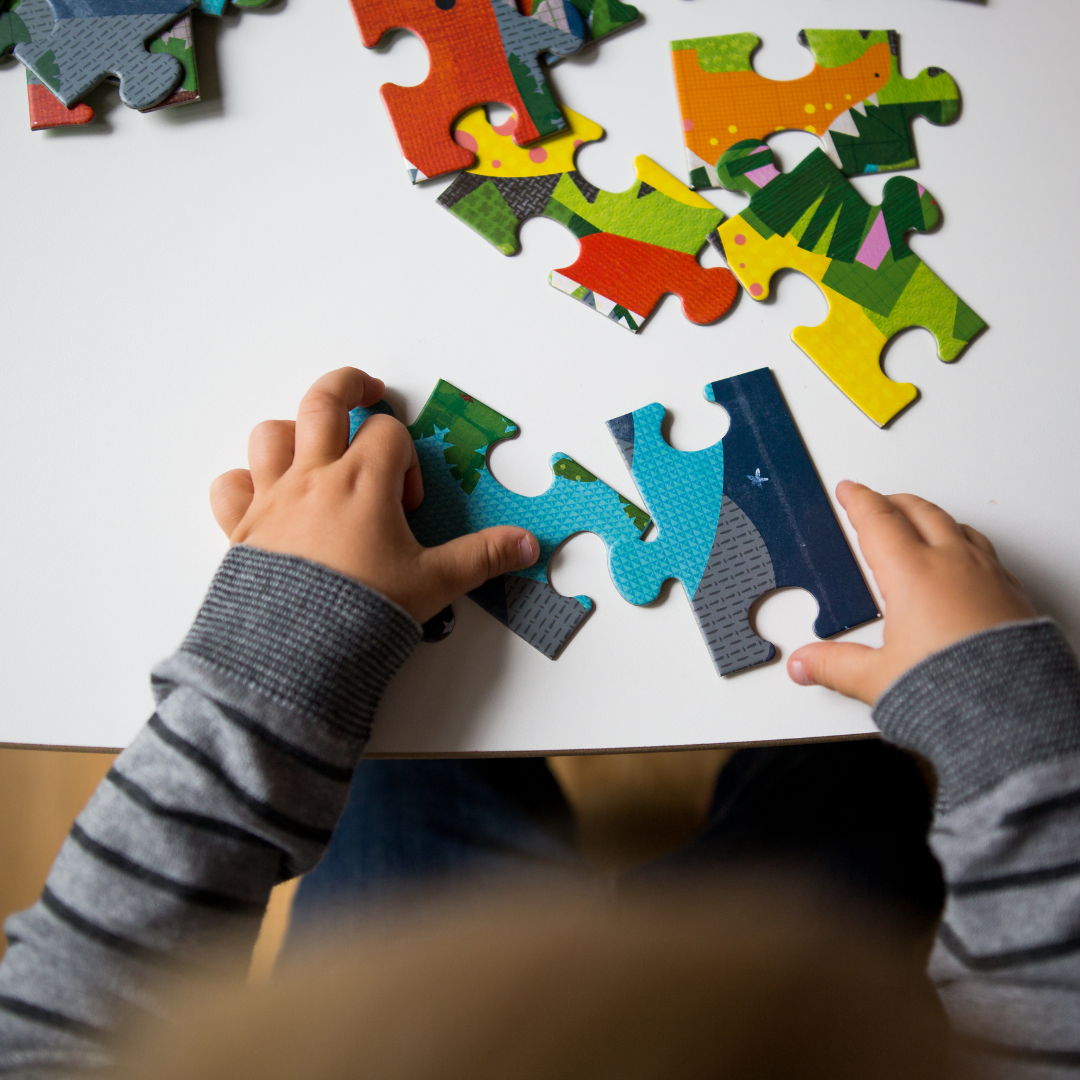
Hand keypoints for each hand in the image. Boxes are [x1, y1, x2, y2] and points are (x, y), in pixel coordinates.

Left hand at [209, 368, 538, 624]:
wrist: (295, 651)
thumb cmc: (363, 611)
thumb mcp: (435, 583)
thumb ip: (482, 557)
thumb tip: (527, 545)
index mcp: (364, 482)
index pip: (390, 434)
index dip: (408, 460)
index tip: (409, 503)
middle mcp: (315, 478)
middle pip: (323, 402)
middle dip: (347, 387)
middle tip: (367, 390)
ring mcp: (273, 500)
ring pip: (271, 434)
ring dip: (292, 433)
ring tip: (313, 449)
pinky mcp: (243, 529)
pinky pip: (229, 487)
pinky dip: (243, 483)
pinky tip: (263, 497)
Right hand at [787, 481, 1035, 704]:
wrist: (1016, 710)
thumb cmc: (954, 688)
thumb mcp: (877, 678)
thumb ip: (835, 666)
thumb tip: (805, 664)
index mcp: (912, 575)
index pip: (878, 522)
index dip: (859, 501)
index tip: (849, 490)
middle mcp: (952, 565)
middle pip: (919, 512)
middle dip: (894, 502)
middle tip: (879, 500)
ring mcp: (988, 575)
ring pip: (956, 527)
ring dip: (932, 517)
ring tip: (922, 523)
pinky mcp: (1012, 593)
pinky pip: (985, 552)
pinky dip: (965, 544)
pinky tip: (964, 561)